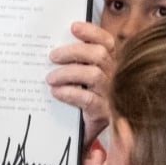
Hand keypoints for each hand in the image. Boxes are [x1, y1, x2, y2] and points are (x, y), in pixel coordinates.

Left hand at [48, 22, 113, 143]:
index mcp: (112, 65)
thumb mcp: (83, 81)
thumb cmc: (84, 102)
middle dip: (73, 51)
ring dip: (68, 73)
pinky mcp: (104, 113)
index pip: (107, 42)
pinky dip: (69, 92)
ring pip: (93, 74)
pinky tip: (56, 92)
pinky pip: (87, 98)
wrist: (90, 137)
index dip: (92, 32)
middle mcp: (115, 77)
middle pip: (99, 54)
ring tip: (50, 78)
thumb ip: (77, 64)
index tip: (73, 27)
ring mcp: (111, 95)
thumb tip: (54, 48)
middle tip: (52, 56)